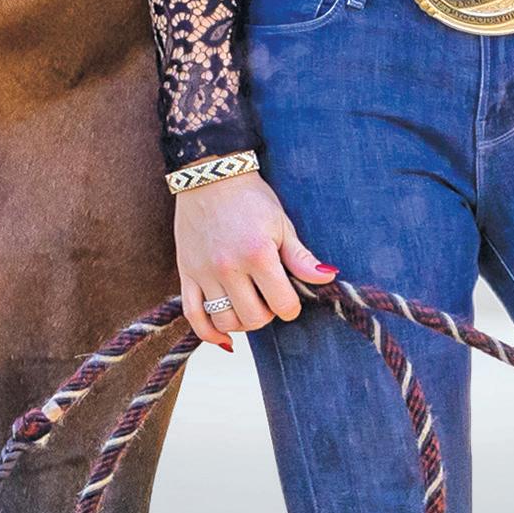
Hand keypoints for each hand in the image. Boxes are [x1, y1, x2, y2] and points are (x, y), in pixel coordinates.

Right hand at [173, 170, 335, 349]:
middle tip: (268, 296)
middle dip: (267, 314)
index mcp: (258, 255)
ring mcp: (204, 272)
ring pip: (225, 321)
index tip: (289, 295)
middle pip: (254, 318)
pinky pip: (193, 315)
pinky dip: (208, 332)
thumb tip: (327, 278)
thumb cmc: (250, 198)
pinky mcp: (186, 273)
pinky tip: (224, 337)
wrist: (209, 175)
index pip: (283, 305)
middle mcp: (229, 267)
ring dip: (242, 321)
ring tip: (248, 305)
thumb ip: (300, 257)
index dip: (291, 306)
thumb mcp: (282, 224)